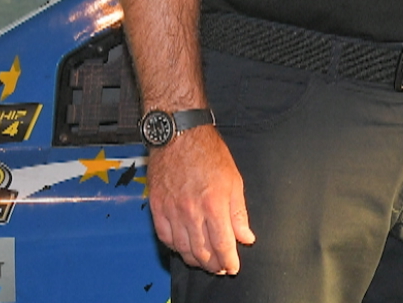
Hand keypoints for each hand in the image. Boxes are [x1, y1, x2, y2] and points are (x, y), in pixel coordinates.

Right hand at [148, 127, 253, 274]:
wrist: (179, 135)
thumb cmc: (209, 154)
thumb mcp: (234, 181)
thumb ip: (238, 213)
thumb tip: (246, 237)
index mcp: (214, 205)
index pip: (223, 244)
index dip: (229, 261)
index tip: (233, 268)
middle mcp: (191, 212)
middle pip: (202, 251)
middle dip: (213, 265)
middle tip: (220, 268)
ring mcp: (171, 211)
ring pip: (182, 248)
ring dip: (195, 260)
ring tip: (205, 262)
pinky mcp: (157, 207)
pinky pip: (165, 237)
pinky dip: (175, 247)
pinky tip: (184, 248)